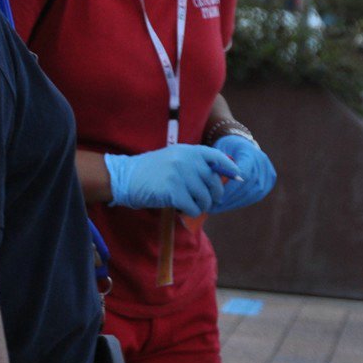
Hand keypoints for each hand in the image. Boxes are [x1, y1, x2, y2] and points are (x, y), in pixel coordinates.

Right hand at [104, 145, 239, 216]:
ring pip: (205, 197)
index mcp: (189, 151)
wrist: (125, 178)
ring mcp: (180, 175)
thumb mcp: (174, 158)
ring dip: (203, 205)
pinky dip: (192, 211)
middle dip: (215, 194)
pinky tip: (185, 210)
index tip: (237, 177)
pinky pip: (193, 206)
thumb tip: (218, 178)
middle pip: (213, 181)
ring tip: (196, 206)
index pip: (217, 157)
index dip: (229, 168)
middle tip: (212, 201)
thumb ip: (194, 164)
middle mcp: (187, 161)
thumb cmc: (150, 171)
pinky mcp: (173, 192)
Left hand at [212, 134, 276, 212]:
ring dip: (236, 203)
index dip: (230, 189)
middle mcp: (262, 162)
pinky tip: (230, 205)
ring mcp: (268, 171)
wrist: (242, 145)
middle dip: (231, 199)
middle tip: (215, 207)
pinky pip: (257, 195)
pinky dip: (243, 201)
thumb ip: (218, 168)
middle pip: (249, 185)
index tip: (215, 198)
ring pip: (254, 193)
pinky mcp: (270, 180)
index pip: (244, 175)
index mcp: (250, 153)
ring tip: (220, 208)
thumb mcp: (218, 153)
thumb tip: (214, 188)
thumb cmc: (226, 150)